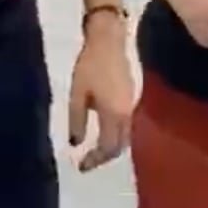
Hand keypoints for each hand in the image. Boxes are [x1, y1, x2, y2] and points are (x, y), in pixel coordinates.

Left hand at [67, 13, 135, 171]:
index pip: (108, 148)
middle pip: (120, 146)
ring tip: (95, 150)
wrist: (109, 40)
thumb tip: (76, 144)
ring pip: (126, 137)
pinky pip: (127, 126)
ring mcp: (132, 106)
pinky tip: (104, 131)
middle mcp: (127, 115)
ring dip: (112, 147)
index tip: (81, 166)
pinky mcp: (132, 98)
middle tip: (88, 162)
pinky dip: (116, 135)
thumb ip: (77, 120)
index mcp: (114, 115)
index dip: (95, 160)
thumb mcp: (77, 92)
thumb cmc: (90, 65)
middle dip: (104, 158)